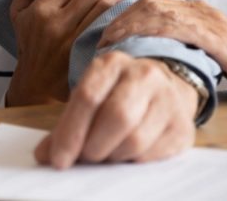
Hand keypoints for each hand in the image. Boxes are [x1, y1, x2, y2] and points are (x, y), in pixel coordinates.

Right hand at [6, 0, 131, 105]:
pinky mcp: (87, 53)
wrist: (37, 84)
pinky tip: (128, 6)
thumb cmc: (31, 42)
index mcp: (41, 8)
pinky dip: (122, 12)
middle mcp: (56, 23)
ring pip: (105, 6)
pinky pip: (109, 26)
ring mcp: (73, 40)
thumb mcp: (19, 11)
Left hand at [35, 53, 197, 167]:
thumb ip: (66, 125)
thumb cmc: (117, 95)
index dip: (70, 133)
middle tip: (86, 157)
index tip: (58, 160)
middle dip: (94, 146)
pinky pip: (153, 154)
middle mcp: (143, 74)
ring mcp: (168, 98)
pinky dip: (133, 162)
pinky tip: (128, 154)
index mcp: (112, 64)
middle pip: (116, 117)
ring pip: (135, 139)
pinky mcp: (182, 125)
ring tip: (107, 154)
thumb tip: (44, 156)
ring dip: (114, 156)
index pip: (88, 97)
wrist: (164, 88)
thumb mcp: (90, 98)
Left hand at [100, 0, 226, 100]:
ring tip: (110, 42)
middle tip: (100, 38)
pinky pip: (177, 26)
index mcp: (194, 11)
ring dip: (128, 24)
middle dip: (120, 17)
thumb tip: (148, 54)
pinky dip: (152, 31)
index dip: (124, 14)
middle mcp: (197, 9)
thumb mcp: (205, 50)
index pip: (150, 2)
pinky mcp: (215, 35)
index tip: (105, 32)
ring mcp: (206, 20)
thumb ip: (182, 45)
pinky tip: (137, 42)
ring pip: (157, 10)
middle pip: (148, 2)